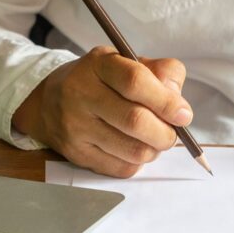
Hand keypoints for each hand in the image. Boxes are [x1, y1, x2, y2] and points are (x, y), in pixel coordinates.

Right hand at [13, 46, 191, 177]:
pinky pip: (122, 168)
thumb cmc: (102, 82)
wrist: (49, 103)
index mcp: (99, 64)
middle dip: (165, 133)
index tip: (184, 115)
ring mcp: (76, 126)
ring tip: (153, 140)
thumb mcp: (129, 63)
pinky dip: (138, 162)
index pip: (135, 82)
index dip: (166, 101)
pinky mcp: (76, 154)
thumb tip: (179, 105)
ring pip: (133, 150)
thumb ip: (162, 73)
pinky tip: (133, 148)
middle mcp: (81, 93)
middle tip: (172, 133)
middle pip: (135, 121)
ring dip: (154, 150)